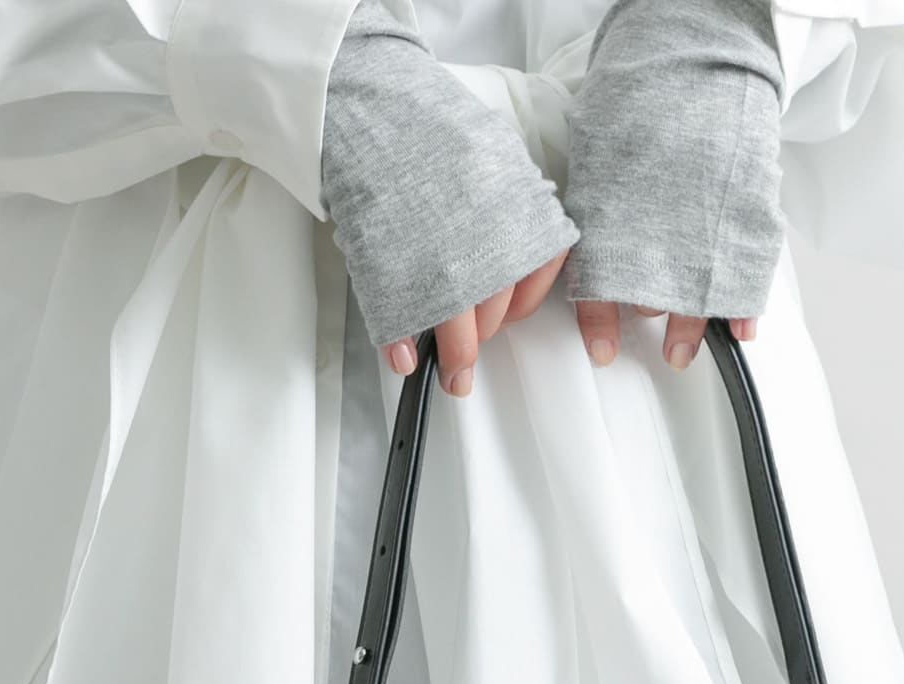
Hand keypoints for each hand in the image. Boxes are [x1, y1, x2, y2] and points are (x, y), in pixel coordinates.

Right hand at [323, 2, 577, 399]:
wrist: (364, 96)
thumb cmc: (422, 128)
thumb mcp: (488, 157)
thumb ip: (508, 211)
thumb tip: (507, 270)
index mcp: (519, 205)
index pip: (539, 276)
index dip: (519, 306)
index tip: (506, 317)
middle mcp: (488, 233)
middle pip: (496, 310)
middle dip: (482, 335)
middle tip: (467, 344)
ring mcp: (442, 253)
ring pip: (458, 325)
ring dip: (453, 354)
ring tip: (446, 367)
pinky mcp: (397, 264)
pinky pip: (405, 315)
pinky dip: (402, 343)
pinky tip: (404, 354)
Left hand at [560, 0, 784, 369]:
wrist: (697, 54)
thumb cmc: (644, 95)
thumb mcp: (600, 152)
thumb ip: (597, 205)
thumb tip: (585, 242)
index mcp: (612, 217)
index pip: (599, 288)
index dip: (600, 326)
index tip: (601, 352)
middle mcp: (657, 231)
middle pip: (653, 298)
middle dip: (658, 321)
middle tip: (665, 348)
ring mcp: (704, 228)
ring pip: (696, 294)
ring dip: (693, 318)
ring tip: (689, 341)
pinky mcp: (747, 218)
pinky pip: (745, 276)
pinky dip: (743, 307)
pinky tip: (739, 329)